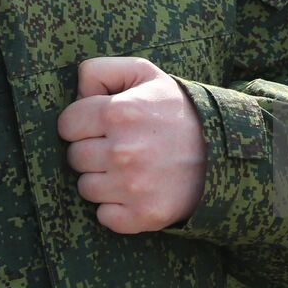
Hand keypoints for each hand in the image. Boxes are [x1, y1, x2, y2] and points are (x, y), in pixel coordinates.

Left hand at [58, 57, 206, 233]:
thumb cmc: (175, 109)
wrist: (221, 151)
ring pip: (85, 188)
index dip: (82, 122)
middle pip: (74, 157)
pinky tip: (135, 191)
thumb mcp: (144, 73)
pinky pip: (104, 216)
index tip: (102, 124)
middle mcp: (122, 151)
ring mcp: (132, 187)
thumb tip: (75, 93)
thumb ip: (100, 70)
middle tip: (121, 145)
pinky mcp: (142, 215)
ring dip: (102, 179)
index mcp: (119, 113)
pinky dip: (116, 207)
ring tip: (130, 167)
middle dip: (92, 149)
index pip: (66, 124)